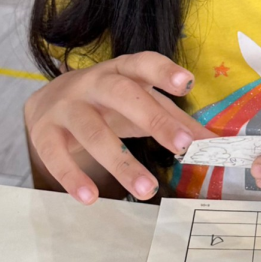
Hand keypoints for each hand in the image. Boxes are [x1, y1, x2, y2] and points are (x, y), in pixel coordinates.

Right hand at [24, 53, 212, 202]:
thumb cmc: (109, 104)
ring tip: (148, 191)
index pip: (144, 63)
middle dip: (153, 120)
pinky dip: (72, 177)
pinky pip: (56, 155)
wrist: (48, 102)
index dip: (164, 72)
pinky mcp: (44, 132)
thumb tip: (216, 143)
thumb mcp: (142, 103)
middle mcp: (93, 83)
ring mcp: (66, 106)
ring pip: (92, 131)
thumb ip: (178, 122)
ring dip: (121, 162)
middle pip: (122, 95)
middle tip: (182, 147)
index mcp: (122, 71)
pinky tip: (89, 198)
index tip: (187, 84)